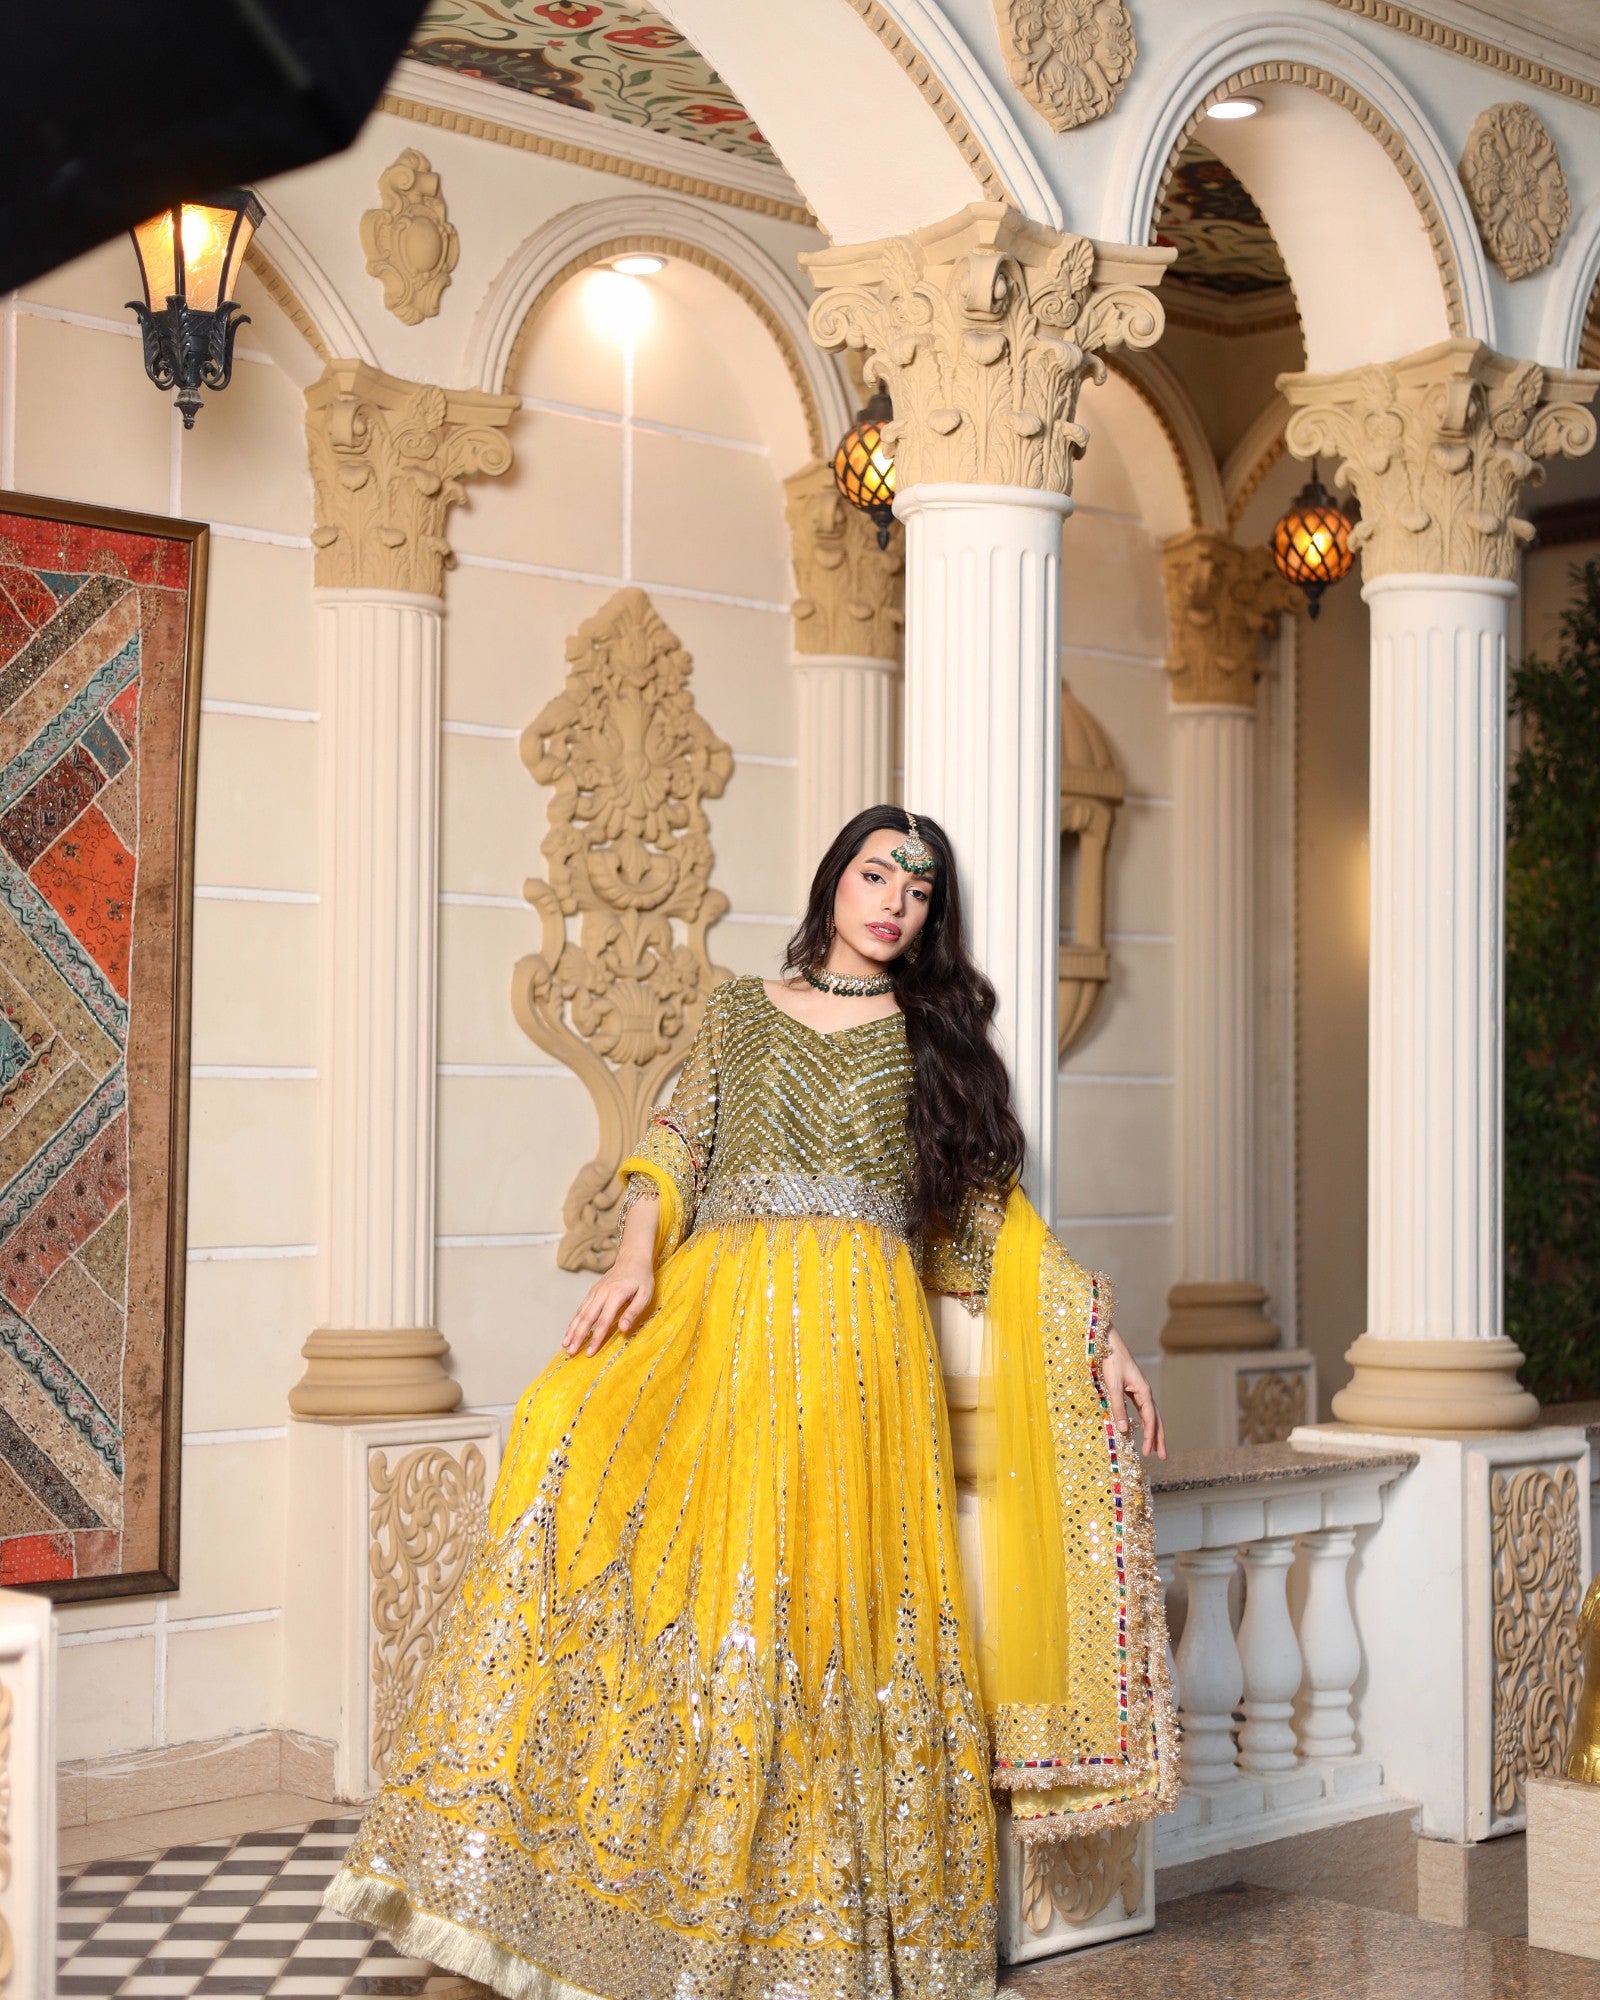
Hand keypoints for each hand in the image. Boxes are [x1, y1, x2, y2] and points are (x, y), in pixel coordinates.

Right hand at [561, 1258, 654, 1357]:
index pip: (603, 1321)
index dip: (596, 1338)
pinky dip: (574, 1320)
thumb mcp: (644, 1295)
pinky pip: (581, 1307)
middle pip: (587, 1318)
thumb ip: (633, 1312)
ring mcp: (595, 1292)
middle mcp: (601, 1294)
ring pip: (580, 1313)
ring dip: (572, 1329)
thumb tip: (622, 1329)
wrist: (632, 1258)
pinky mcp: (592, 1292)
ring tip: (565, 1345)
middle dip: (578, 1337)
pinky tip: (570, 1330)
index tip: (589, 1353)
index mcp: (615, 1295)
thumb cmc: (641, 1278)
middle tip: (571, 1352)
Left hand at [1100, 1326, 1166, 1459]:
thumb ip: (1118, 1408)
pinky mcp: (1133, 1389)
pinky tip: (1143, 1430)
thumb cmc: (1111, 1362)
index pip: (1150, 1419)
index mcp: (1143, 1391)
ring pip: (1151, 1415)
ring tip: (1156, 1449)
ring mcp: (1140, 1391)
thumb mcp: (1113, 1386)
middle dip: (1159, 1438)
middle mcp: (1145, 1392)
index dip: (1150, 1437)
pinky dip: (1145, 1422)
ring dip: (1154, 1432)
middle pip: (1156, 1419)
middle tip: (1162, 1457)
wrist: (1109, 1343)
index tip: (1148, 1453)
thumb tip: (1123, 1431)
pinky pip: (1143, 1410)